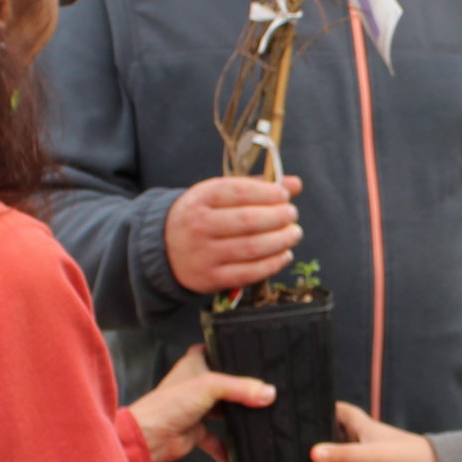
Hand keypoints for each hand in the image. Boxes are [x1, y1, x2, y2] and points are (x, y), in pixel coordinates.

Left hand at [127, 346, 274, 461]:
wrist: (149, 438)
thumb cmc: (169, 404)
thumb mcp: (209, 386)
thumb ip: (241, 388)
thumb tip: (269, 393)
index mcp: (194, 365)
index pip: (213, 351)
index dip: (229, 352)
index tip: (251, 356)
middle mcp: (196, 385)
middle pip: (225, 384)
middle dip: (242, 389)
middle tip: (266, 390)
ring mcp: (197, 409)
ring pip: (224, 411)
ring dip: (239, 417)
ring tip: (262, 417)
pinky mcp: (197, 431)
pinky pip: (218, 440)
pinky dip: (228, 449)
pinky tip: (240, 456)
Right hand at [165, 174, 304, 294]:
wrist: (166, 248)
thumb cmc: (203, 216)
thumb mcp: (219, 194)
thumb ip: (256, 187)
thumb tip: (296, 184)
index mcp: (201, 198)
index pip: (239, 191)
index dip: (268, 193)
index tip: (284, 194)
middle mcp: (199, 226)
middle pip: (248, 221)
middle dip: (278, 216)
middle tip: (292, 214)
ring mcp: (204, 254)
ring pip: (252, 247)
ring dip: (281, 240)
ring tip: (294, 233)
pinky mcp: (212, 278)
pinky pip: (249, 273)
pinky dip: (273, 263)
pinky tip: (284, 254)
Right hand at [308, 402, 443, 461]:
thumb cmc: (411, 458)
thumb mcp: (374, 455)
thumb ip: (345, 456)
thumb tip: (313, 454)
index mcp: (363, 427)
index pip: (338, 411)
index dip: (321, 408)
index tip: (298, 410)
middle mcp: (361, 442)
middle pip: (333, 435)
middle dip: (315, 438)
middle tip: (289, 443)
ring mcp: (366, 461)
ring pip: (338, 460)